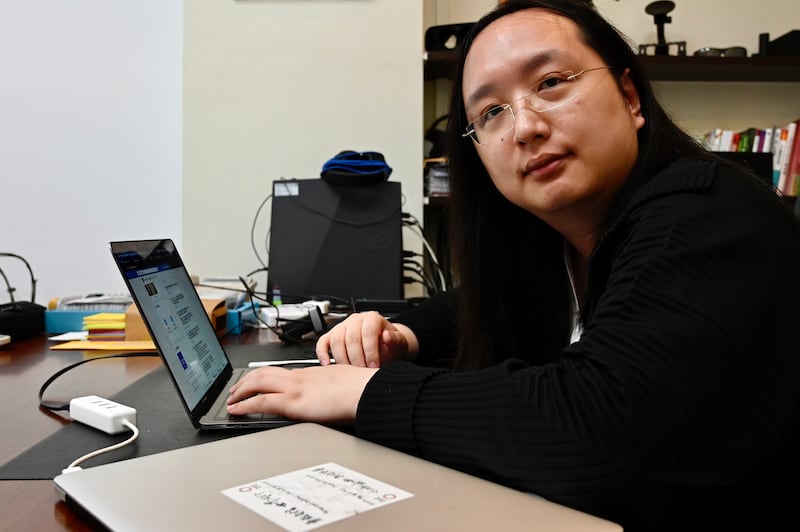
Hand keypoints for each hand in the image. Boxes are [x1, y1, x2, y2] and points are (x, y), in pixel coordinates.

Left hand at [226, 365, 377, 423]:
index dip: (263, 375)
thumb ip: (331, 386)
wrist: (364, 391)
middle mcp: (299, 376)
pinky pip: (261, 401)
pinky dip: (244, 405)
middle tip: (235, 389)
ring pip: (257, 382)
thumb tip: (332, 393)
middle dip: (246, 380)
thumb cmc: (360, 388)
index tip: (256, 381)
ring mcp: (294, 387)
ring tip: (231, 399)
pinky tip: (236, 410)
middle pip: (263, 372)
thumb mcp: (342, 381)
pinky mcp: (292, 401)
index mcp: (311, 372)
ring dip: (241, 390)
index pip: (280, 371)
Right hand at [315, 311, 417, 367]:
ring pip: (336, 341)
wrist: (385, 345)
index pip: (368, 333)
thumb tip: (387, 337)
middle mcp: (355, 320)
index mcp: (372, 318)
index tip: (374, 366)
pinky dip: (323, 354)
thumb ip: (395, 340)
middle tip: (362, 372)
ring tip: (351, 372)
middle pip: (351, 338)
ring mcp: (342, 327)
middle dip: (357, 359)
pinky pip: (322, 343)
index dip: (371, 351)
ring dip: (343, 359)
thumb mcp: (398, 342)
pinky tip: (327, 365)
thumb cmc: (391, 345)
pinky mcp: (331, 336)